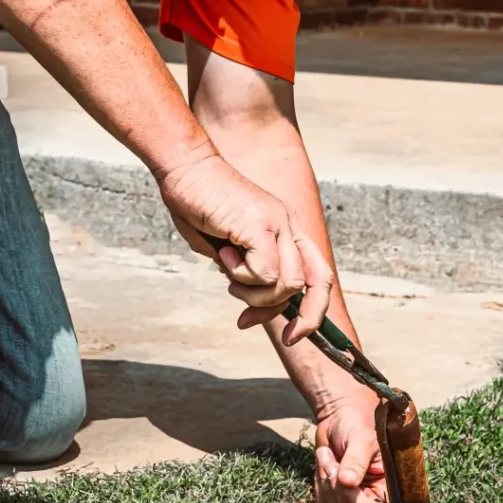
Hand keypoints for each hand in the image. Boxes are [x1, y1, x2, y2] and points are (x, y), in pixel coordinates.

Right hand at [158, 153, 333, 341]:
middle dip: (298, 318)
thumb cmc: (198, 202)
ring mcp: (278, 223)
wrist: (185, 167)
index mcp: (285, 227)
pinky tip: (224, 253)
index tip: (290, 335)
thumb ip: (244, 267)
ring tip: (227, 268)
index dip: (311, 311)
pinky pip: (265, 273)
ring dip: (252, 292)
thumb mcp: (226, 243)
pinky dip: (241, 275)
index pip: (317, 275)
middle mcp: (288, 224)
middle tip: (251, 322)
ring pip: (287, 285)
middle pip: (316, 284)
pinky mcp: (261, 226)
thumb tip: (249, 295)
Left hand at [314, 399, 387, 502]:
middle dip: (336, 488)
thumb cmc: (357, 423)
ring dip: (325, 480)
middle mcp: (370, 495)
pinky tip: (323, 459)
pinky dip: (319, 479)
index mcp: (386, 486)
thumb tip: (348, 481)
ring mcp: (352, 495)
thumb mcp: (361, 438)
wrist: (339, 415)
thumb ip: (356, 460)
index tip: (346, 480)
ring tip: (326, 454)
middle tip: (331, 462)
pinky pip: (321, 499)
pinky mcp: (335, 491)